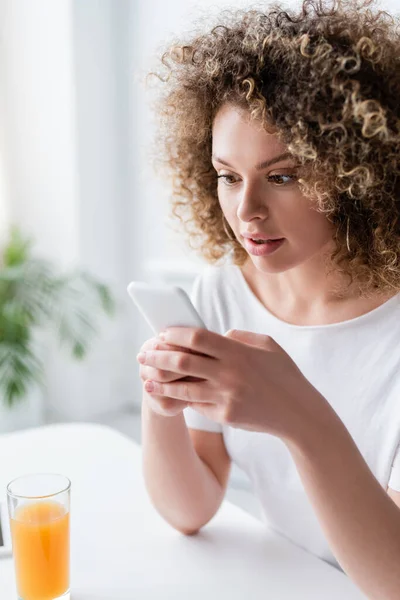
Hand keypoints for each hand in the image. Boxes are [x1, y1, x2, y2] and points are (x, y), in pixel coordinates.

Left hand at [137, 327, 331, 444]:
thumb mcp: (267, 345)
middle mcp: (229, 373)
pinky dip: (181, 398)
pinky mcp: (225, 415)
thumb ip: (238, 337)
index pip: (197, 337)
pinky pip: (197, 404)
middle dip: (158, 357)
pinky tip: (167, 394)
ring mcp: (226, 396)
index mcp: (238, 351)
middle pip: (182, 362)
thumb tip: (214, 335)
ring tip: (146, 380)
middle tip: (143, 355)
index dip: (175, 334)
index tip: (162, 334)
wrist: (298, 413)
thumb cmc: (283, 374)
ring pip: (183, 388)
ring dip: (160, 383)